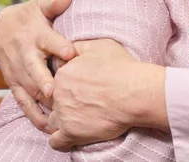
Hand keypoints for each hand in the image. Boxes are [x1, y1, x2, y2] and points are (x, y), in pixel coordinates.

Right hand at [0, 0, 74, 131]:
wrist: (2, 27)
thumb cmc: (30, 16)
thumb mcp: (40, 5)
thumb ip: (54, 3)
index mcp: (36, 35)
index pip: (48, 41)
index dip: (59, 46)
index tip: (71, 53)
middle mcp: (26, 54)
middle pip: (35, 69)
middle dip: (45, 81)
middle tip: (56, 92)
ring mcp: (19, 71)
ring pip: (30, 88)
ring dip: (42, 102)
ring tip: (57, 115)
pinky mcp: (15, 83)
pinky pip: (23, 100)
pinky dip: (33, 113)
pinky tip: (46, 124)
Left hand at [48, 39, 167, 150]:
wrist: (136, 92)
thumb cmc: (122, 68)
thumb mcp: (101, 46)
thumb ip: (79, 47)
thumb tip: (70, 50)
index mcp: (63, 73)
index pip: (56, 81)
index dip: (68, 85)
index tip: (81, 88)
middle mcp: (58, 94)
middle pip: (53, 101)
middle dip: (65, 102)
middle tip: (83, 102)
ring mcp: (63, 114)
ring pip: (52, 121)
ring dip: (63, 120)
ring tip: (80, 118)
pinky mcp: (71, 133)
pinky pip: (56, 142)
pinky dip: (62, 140)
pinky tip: (74, 134)